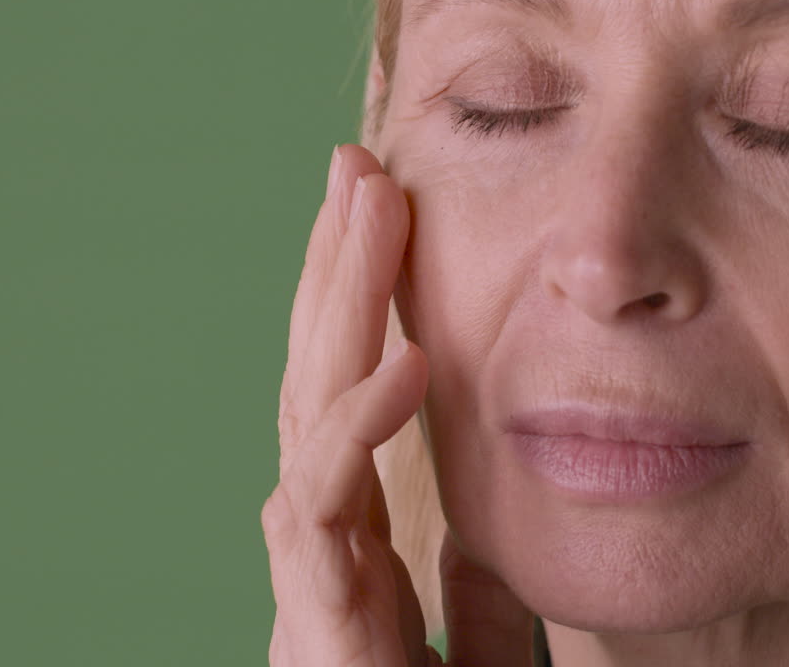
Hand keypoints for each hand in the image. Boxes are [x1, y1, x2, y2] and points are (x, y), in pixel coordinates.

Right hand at [263, 145, 536, 665]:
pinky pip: (327, 516)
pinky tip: (407, 359)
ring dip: (336, 313)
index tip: (382, 222)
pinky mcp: (321, 636)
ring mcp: (312, 592)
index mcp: (356, 556)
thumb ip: (474, 606)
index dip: (359, 313)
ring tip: (366, 213)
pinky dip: (359, 433)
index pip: (350, 407)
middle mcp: (321, 560)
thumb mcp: (478, 666)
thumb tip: (482, 547)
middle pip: (317, 389)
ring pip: (306, 424)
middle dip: (333, 276)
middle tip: (355, 170)